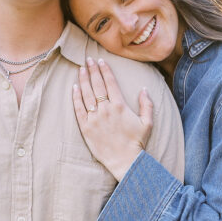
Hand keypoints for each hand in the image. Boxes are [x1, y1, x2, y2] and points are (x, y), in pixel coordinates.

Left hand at [73, 58, 152, 180]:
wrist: (125, 161)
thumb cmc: (137, 142)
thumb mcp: (147, 122)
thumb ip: (147, 104)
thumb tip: (144, 88)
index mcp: (120, 106)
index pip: (110, 83)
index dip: (105, 70)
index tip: (100, 61)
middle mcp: (106, 109)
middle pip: (97, 85)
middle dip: (92, 70)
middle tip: (88, 59)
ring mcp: (95, 118)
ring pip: (86, 94)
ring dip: (83, 79)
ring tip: (81, 69)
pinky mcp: (86, 127)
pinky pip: (79, 109)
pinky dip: (76, 97)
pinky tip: (74, 87)